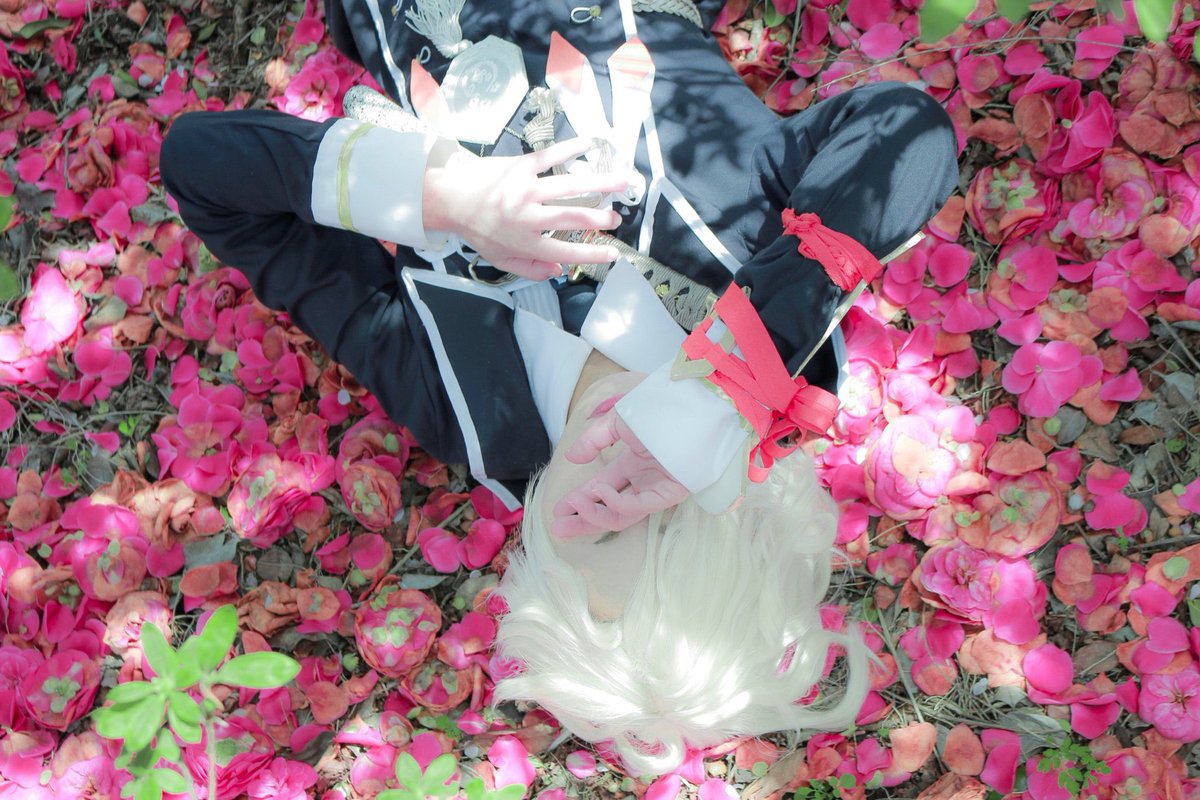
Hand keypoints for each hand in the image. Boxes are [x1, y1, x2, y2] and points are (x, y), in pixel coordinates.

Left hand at [422, 138, 627, 279]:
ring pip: (568, 186)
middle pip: (571, 217)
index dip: (590, 254)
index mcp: (523, 241)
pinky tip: (592, 144)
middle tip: (616, 218)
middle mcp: (527, 215)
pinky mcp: (521, 166)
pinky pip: (551, 157)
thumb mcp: (499, 259)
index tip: (613, 254)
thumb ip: (530, 269)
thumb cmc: (478, 230)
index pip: (564, 251)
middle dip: (599, 218)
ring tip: (622, 182)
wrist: (450, 196)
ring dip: (599, 183)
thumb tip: (560, 271)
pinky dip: (572, 149)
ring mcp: (526, 188)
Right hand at [550, 406, 688, 537]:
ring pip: (622, 514)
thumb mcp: (618, 422)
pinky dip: (617, 503)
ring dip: (595, 514)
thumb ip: (594, 440)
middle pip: (610, 509)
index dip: (579, 500)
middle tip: (558, 527)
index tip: (557, 510)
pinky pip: (639, 506)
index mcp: (632, 466)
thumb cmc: (658, 411)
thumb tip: (571, 458)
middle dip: (583, 519)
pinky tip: (601, 493)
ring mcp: (656, 489)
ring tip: (574, 508)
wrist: (689, 406)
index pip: (602, 490)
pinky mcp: (669, 493)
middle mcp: (643, 482)